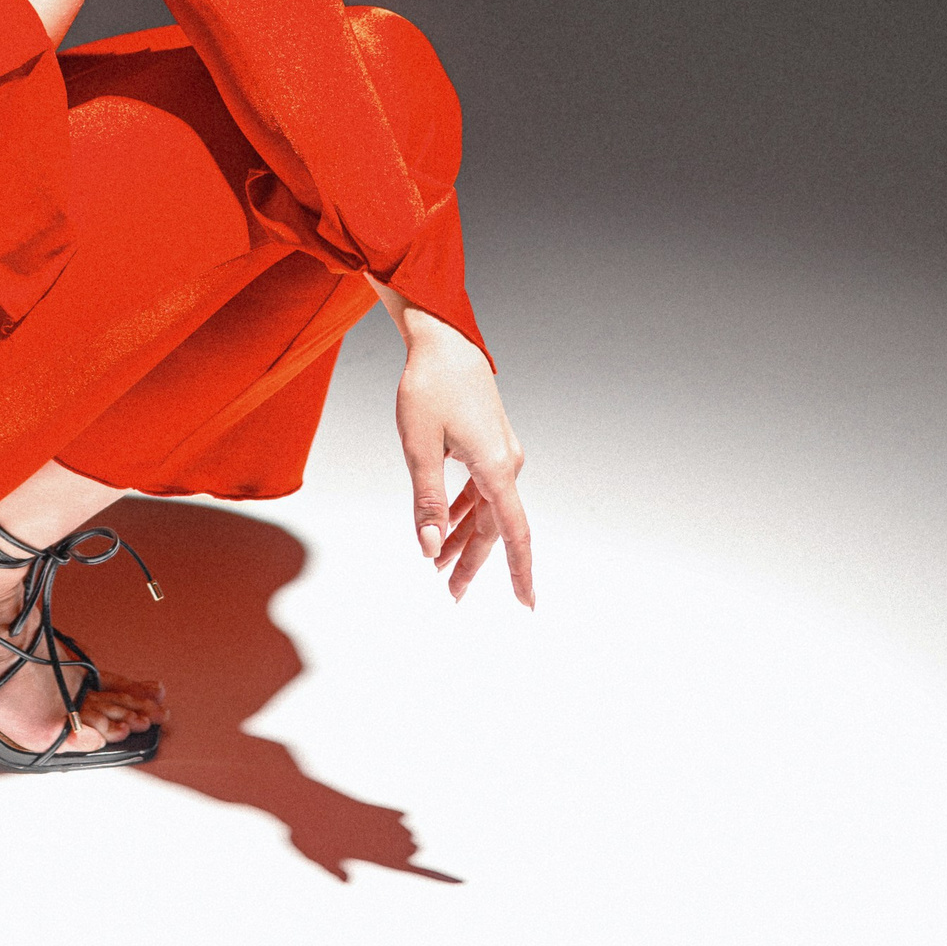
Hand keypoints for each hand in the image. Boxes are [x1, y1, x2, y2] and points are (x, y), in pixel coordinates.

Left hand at [387, 300, 533, 607]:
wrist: (444, 340)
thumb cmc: (430, 386)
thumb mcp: (419, 447)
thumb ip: (427, 500)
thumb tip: (430, 546)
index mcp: (495, 467)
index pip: (513, 533)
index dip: (519, 572)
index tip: (527, 604)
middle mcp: (506, 463)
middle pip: (494, 527)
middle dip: (472, 562)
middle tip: (451, 593)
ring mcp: (500, 453)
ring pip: (486, 510)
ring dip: (465, 538)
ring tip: (441, 567)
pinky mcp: (490, 444)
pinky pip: (482, 490)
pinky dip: (464, 511)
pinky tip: (447, 526)